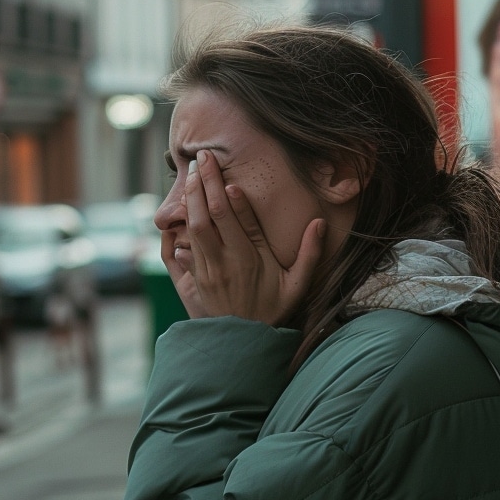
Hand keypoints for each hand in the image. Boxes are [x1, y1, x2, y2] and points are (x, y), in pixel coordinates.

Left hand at [173, 149, 325, 325]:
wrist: (243, 343)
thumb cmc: (272, 309)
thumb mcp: (297, 285)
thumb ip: (310, 254)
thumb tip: (320, 222)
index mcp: (250, 259)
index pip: (237, 221)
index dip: (231, 196)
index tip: (227, 176)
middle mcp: (226, 261)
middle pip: (210, 216)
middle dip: (204, 183)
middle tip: (202, 156)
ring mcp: (208, 268)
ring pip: (194, 227)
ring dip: (190, 197)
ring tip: (191, 172)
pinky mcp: (195, 276)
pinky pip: (183, 246)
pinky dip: (179, 226)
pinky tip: (178, 207)